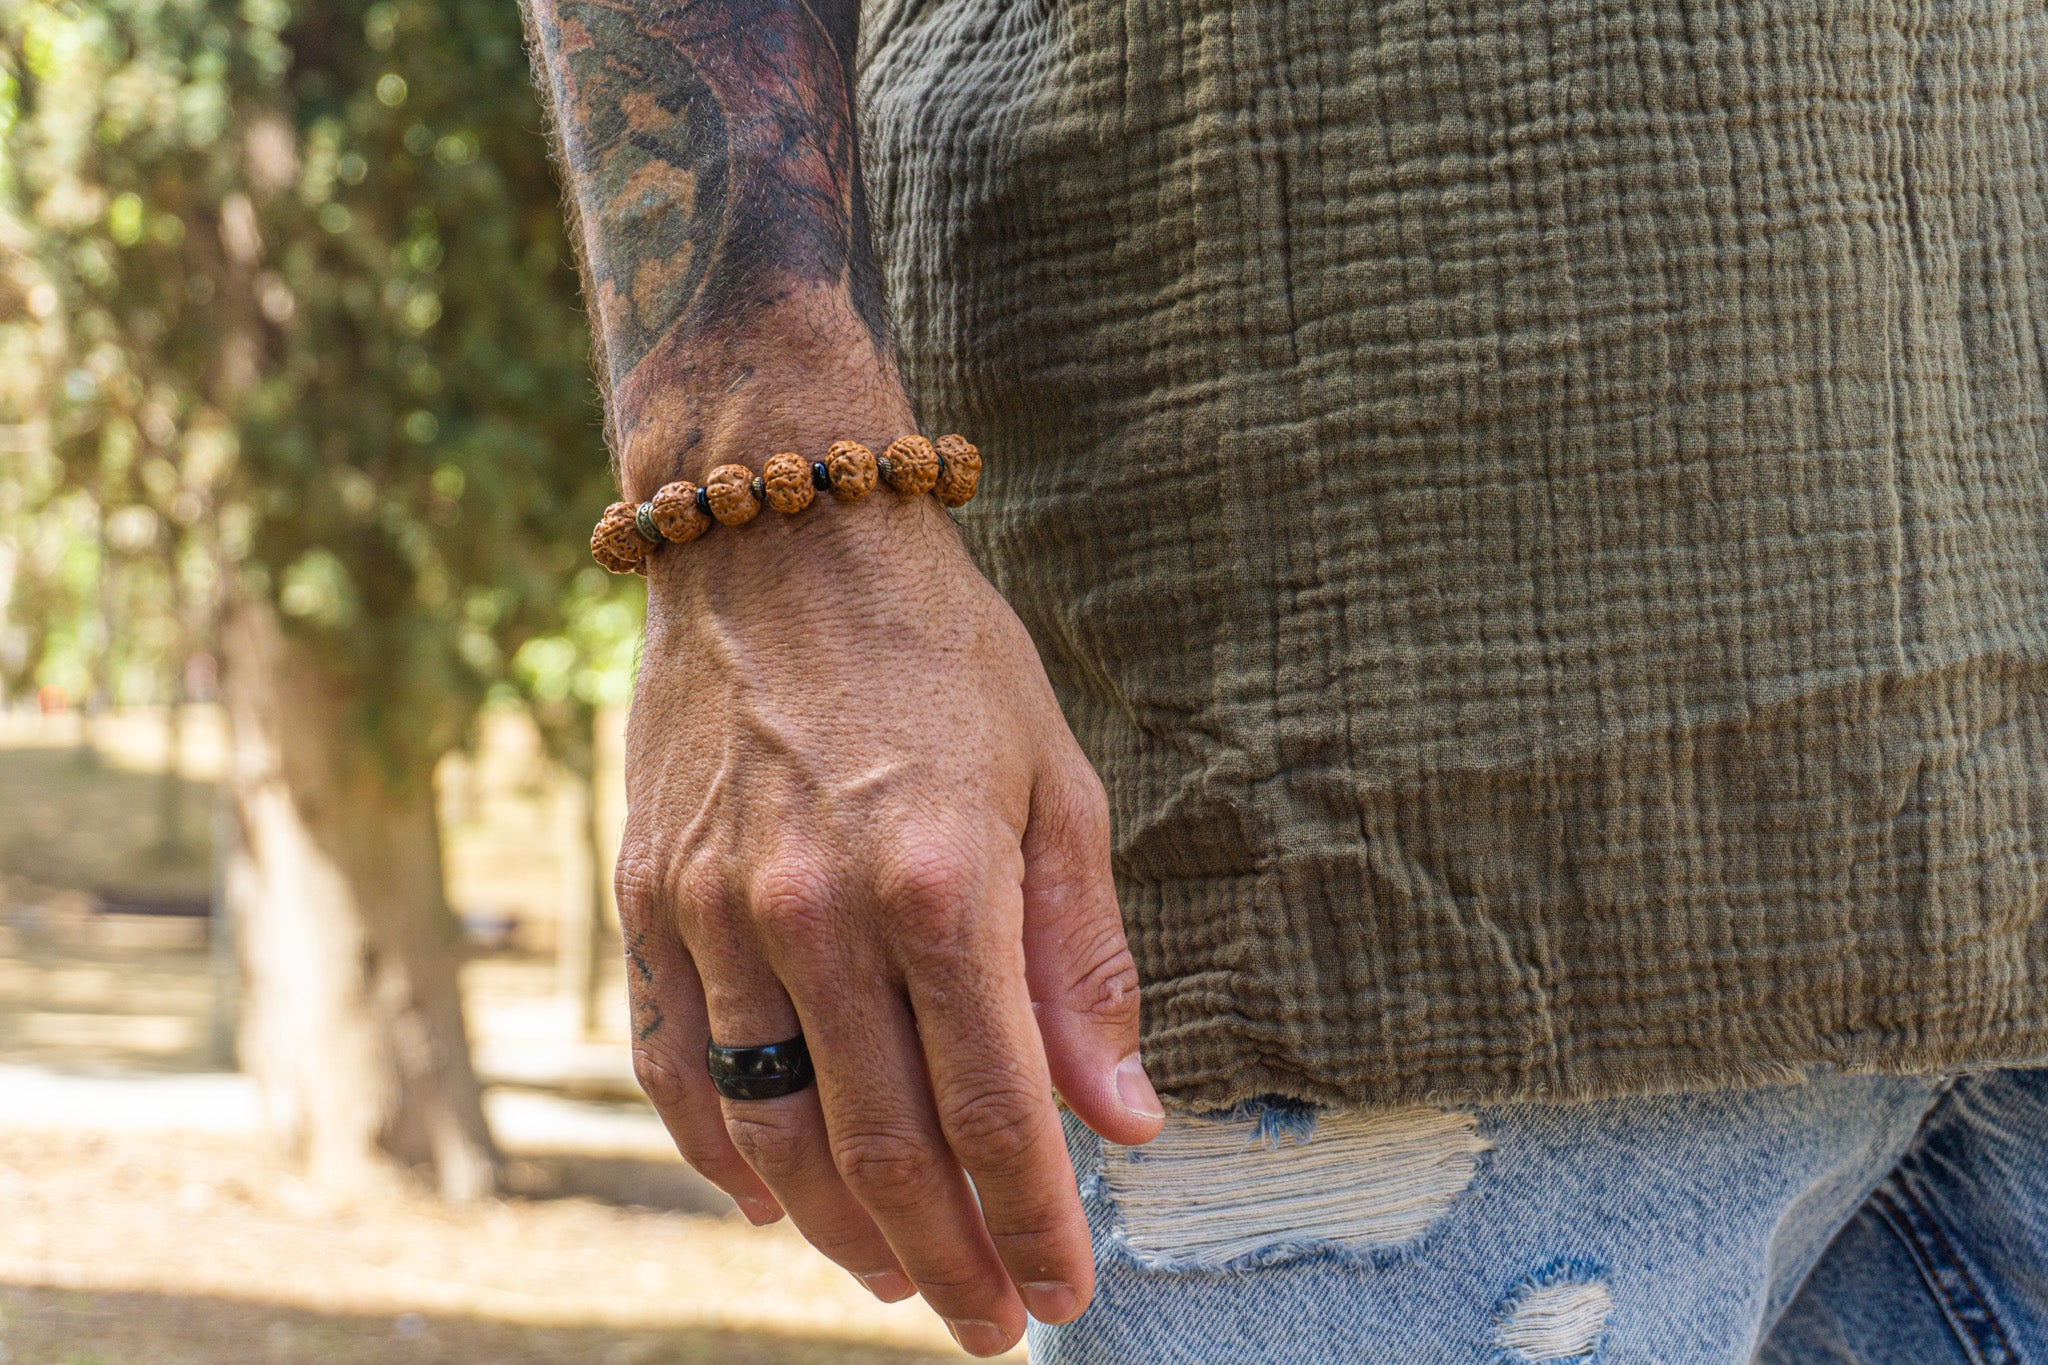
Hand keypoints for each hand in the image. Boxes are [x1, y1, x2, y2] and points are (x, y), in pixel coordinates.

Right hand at [615, 477, 1163, 1356]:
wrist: (776, 536)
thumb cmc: (939, 652)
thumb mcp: (1051, 780)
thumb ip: (1083, 961)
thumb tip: (1122, 1118)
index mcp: (939, 880)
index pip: (995, 1108)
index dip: (1033, 1221)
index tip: (1065, 1295)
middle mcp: (814, 912)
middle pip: (882, 1146)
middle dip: (949, 1256)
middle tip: (993, 1323)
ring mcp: (712, 913)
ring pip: (774, 1131)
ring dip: (841, 1230)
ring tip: (900, 1278)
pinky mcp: (647, 900)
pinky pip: (678, 1067)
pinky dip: (725, 1155)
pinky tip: (773, 1204)